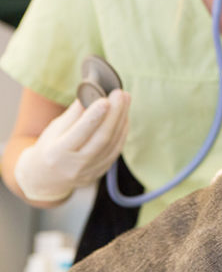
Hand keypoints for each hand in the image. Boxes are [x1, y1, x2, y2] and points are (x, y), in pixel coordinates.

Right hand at [15, 90, 129, 201]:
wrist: (47, 178)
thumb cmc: (49, 147)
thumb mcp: (54, 129)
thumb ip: (73, 114)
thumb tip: (91, 94)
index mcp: (57, 153)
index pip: (80, 133)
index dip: (94, 116)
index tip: (105, 99)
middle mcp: (75, 165)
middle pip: (102, 138)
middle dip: (114, 114)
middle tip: (121, 94)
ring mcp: (91, 170)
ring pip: (113, 143)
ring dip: (121, 120)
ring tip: (125, 100)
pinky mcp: (101, 171)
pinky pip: (116, 149)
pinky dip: (122, 131)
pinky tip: (124, 116)